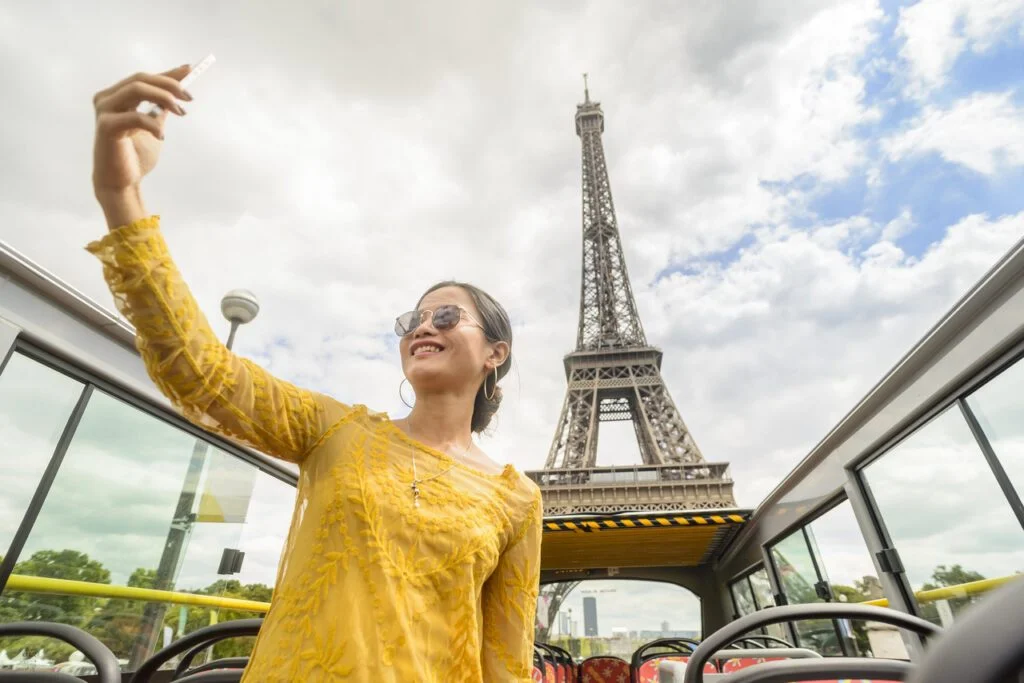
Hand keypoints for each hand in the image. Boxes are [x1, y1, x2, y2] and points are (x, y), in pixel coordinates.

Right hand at [92, 65, 192, 203]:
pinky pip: (135, 116)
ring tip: (181, 112)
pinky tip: (161, 136)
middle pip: (140, 79)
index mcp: (116, 96)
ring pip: (136, 89)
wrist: (122, 183)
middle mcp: (106, 99)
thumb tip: (179, 88)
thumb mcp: (154, 126)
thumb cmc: (135, 156)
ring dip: (163, 97)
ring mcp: (104, 111)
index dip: (168, 73)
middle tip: (189, 98)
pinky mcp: (106, 126)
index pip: (144, 78)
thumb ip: (161, 107)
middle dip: (169, 84)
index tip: (191, 70)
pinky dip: (153, 124)